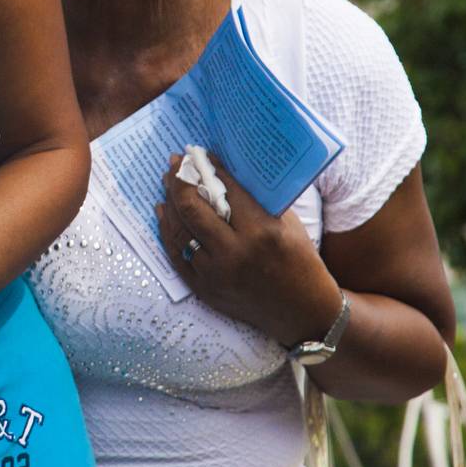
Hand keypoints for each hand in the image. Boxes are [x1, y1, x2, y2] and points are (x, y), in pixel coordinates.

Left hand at [157, 152, 343, 345]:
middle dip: (179, 181)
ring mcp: (216, 274)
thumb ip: (257, 201)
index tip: (199, 155)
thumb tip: (224, 172)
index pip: (225, 191)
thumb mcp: (287, 224)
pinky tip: (163, 212)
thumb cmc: (299, 260)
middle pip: (192, 209)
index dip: (208, 168)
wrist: (302, 311)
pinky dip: (167, 231)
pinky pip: (176, 255)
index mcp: (261, 232)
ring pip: (179, 231)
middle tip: (175, 163)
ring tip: (166, 183)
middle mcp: (235, 253)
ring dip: (169, 202)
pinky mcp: (204, 289)